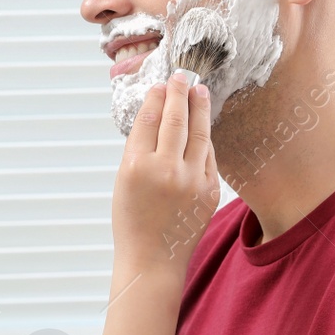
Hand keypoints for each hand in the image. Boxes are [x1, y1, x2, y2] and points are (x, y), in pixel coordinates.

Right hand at [113, 72, 217, 270]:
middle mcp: (166, 170)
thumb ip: (139, 149)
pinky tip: (203, 125)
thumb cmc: (132, 219)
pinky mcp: (210, 191)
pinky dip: (205, 138)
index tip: (160, 85)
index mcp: (137, 166)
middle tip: (182, 75)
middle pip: (175, 120)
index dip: (156, 98)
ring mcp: (192, 181)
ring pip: (199, 133)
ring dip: (199, 108)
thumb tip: (156, 115)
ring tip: (199, 91)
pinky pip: (209, 156)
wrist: (152, 258)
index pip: (148, 120)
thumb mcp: (123, 181)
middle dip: (179, 93)